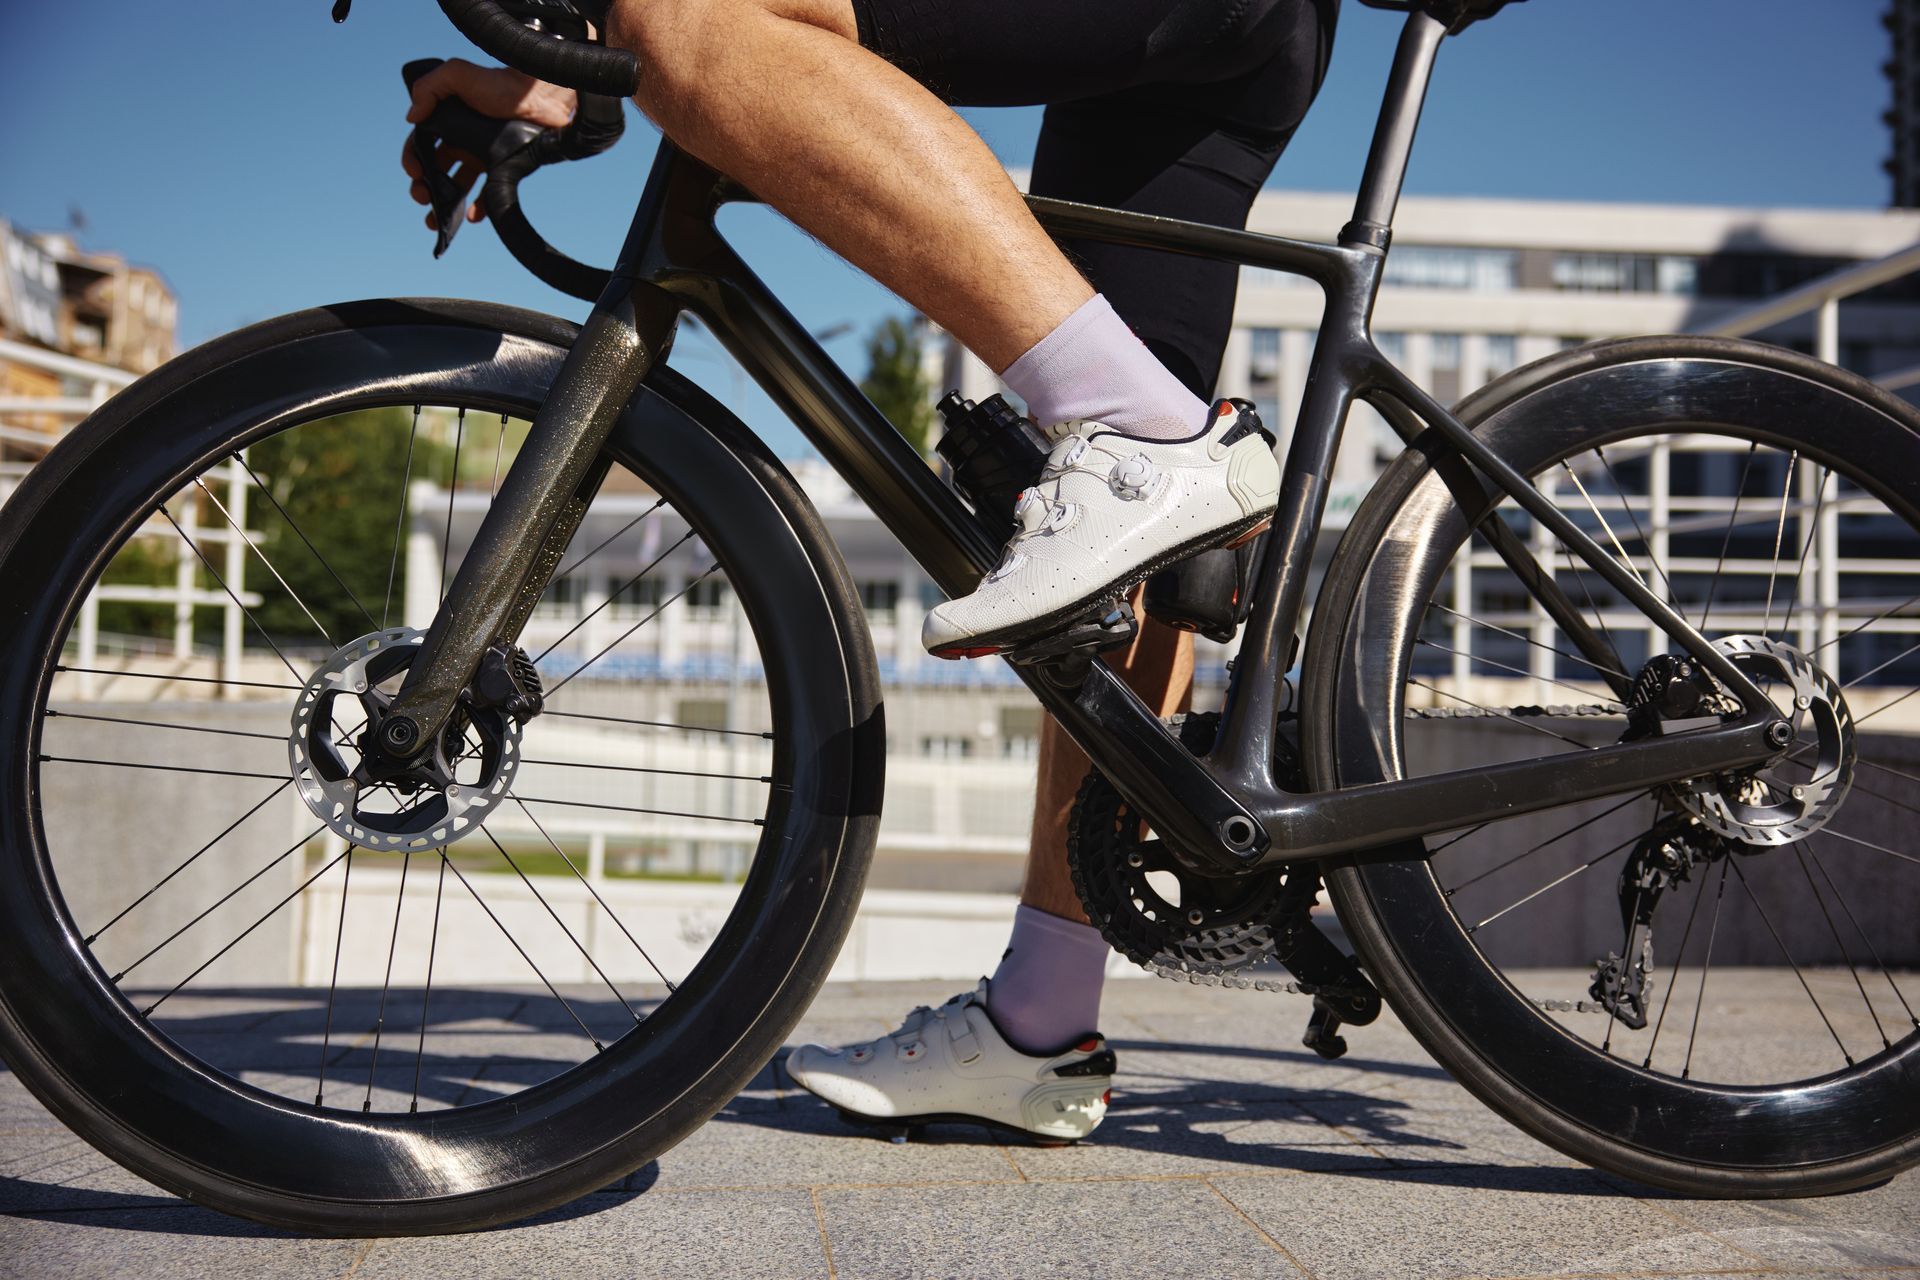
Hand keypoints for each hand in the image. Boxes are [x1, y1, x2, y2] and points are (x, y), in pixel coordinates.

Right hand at [401, 59, 577, 229]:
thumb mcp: (457, 74)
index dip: (412, 159)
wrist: (541, 96)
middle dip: (424, 187)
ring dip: (444, 203)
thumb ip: (429, 86)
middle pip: (435, 169)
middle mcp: (462, 139)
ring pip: (457, 184)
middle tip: (422, 198)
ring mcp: (481, 154)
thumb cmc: (500, 83)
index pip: (420, 144)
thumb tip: (412, 117)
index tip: (415, 173)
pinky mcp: (501, 167)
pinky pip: (486, 194)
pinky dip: (477, 207)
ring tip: (438, 220)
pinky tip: (471, 216)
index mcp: (447, 120)